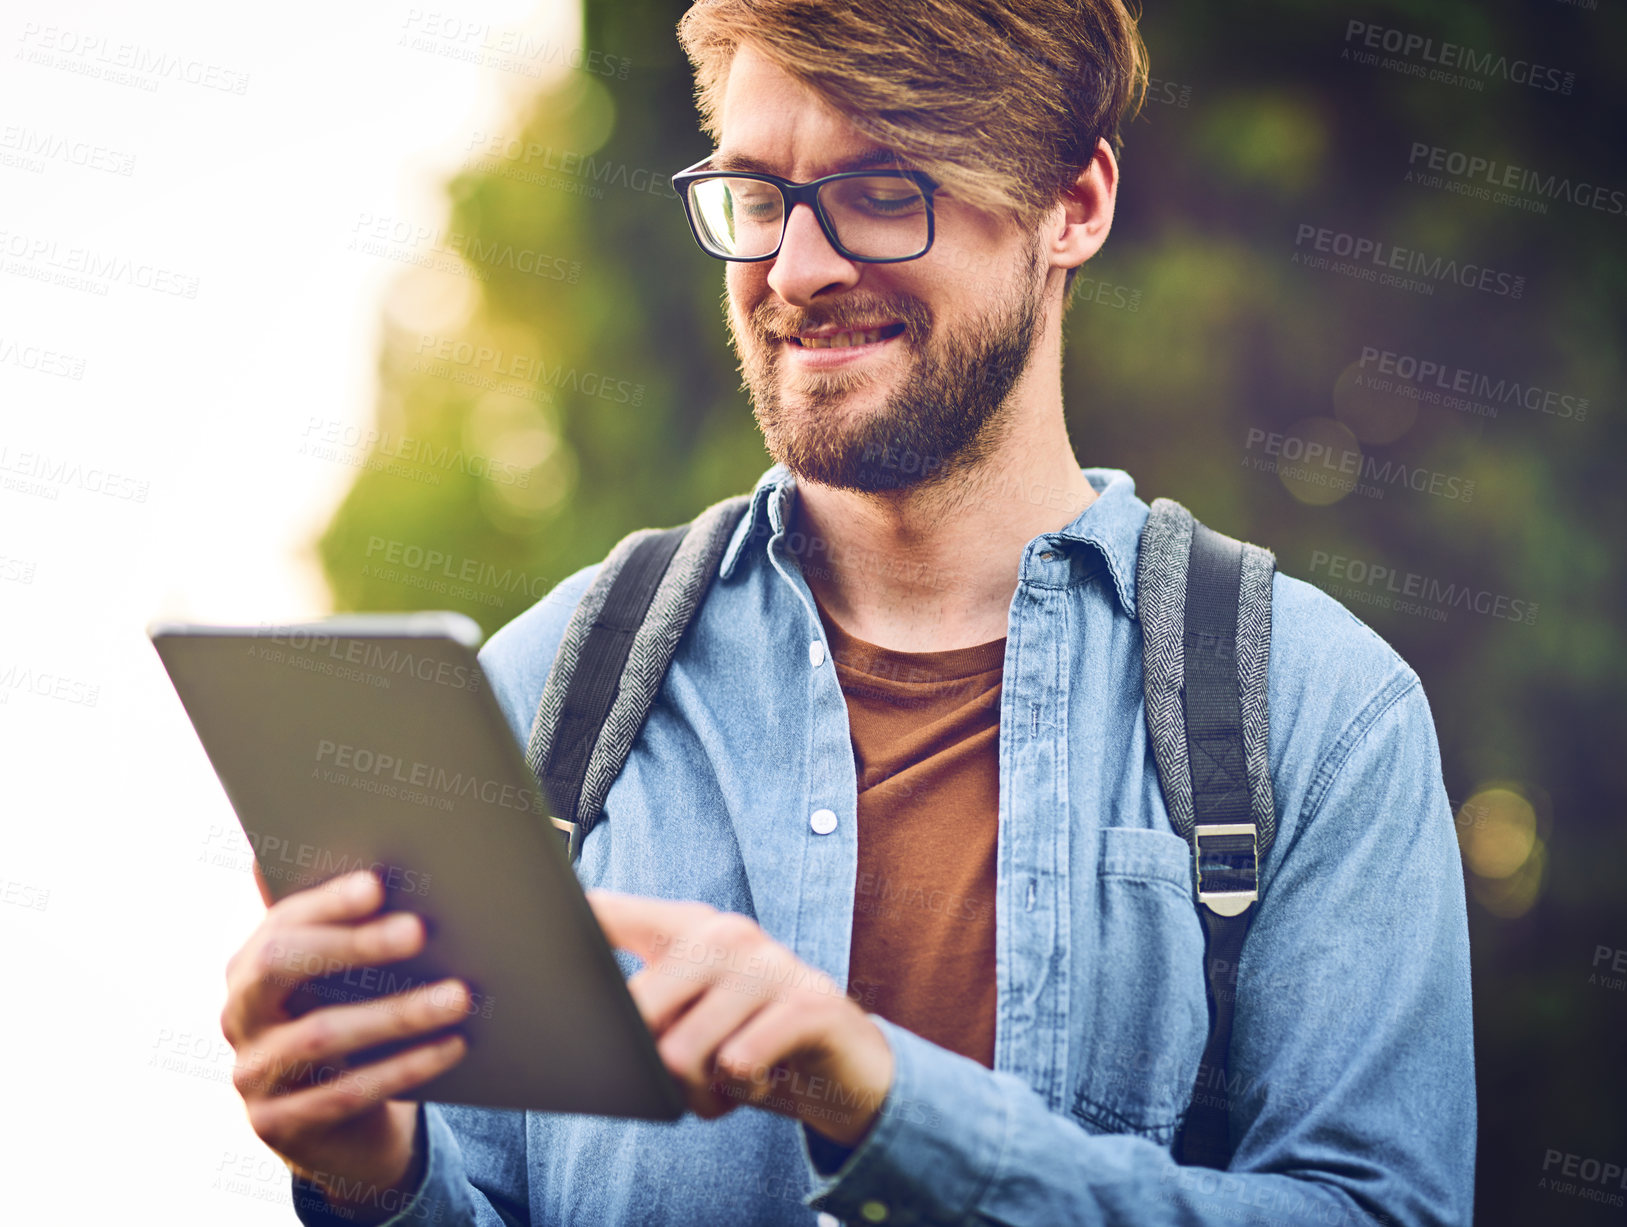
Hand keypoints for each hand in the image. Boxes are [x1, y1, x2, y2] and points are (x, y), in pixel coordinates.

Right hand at [221, 868, 470, 1222]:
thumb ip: (347, 927)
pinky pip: (344, 1092)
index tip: (378, 883)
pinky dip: (404, 1067)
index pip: (281, 922)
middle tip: (420, 930)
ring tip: (460, 994)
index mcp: (251, 964)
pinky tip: (453, 1045)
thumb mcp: (345, 980)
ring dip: (396, 1011)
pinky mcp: (275, 1125)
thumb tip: (385, 864)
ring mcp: (251, 1073)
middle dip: (351, 944)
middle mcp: (238, 1014)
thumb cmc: (354, 1026)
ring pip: (320, 1035)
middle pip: (280, 966)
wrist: (341, 1130)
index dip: (326, 901)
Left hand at [588, 891, 893, 1146]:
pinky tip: (762, 1080)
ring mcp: (770, 963)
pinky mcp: (809, 1002)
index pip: (607, 913)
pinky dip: (742, 1093)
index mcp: (686, 928)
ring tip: (727, 1085)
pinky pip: (740, 1064)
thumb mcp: (690, 1020)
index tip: (525, 918)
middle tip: (689, 1082)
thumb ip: (638, 1011)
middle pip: (636, 1011)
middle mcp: (725, 934)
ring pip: (684, 1052)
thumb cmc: (748, 1042)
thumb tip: (575, 1029)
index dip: (565, 917)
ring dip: (701, 1094)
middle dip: (652, 1069)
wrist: (845, 1067)